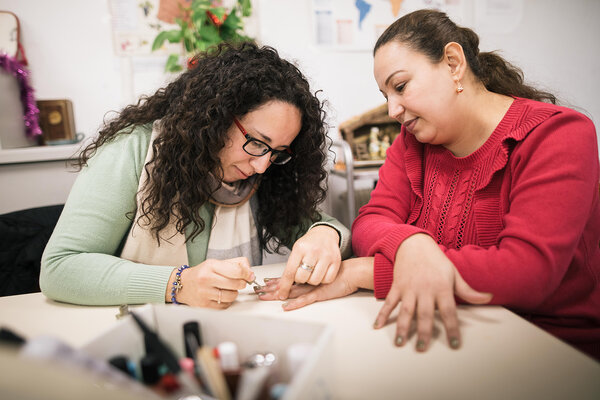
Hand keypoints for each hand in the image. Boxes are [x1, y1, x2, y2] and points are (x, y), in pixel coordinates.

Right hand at [166, 257, 254, 308]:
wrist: (183, 284)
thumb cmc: (202, 273)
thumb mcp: (217, 263)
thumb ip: (236, 264)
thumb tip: (250, 273)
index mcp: (211, 266)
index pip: (236, 270)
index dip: (247, 274)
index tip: (250, 276)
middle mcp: (206, 279)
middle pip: (236, 284)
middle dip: (241, 284)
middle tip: (237, 282)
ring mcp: (204, 293)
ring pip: (232, 296)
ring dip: (233, 293)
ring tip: (227, 289)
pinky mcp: (204, 306)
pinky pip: (225, 305)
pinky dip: (226, 301)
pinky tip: (221, 296)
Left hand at [259, 257, 373, 309]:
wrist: (352, 271)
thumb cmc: (337, 271)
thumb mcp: (320, 270)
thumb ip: (309, 275)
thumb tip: (296, 279)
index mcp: (306, 272)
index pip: (287, 277)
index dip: (275, 281)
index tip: (264, 284)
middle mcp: (307, 277)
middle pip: (285, 283)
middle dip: (270, 288)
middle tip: (257, 291)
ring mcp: (313, 286)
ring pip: (291, 290)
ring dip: (277, 294)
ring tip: (264, 297)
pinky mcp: (320, 293)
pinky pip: (305, 299)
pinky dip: (295, 303)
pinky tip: (286, 306)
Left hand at [276, 225, 341, 299]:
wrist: (325, 234)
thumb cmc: (309, 244)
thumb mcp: (297, 251)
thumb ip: (290, 267)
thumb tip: (279, 287)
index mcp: (300, 248)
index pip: (290, 271)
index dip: (284, 286)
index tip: (281, 294)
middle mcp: (313, 251)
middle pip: (302, 278)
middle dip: (300, 280)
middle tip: (302, 275)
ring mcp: (326, 256)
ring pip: (314, 281)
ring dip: (311, 281)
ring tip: (311, 273)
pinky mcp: (336, 261)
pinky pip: (327, 279)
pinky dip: (322, 280)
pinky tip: (321, 273)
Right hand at [373, 234, 491, 350]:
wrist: (414, 244)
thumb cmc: (436, 261)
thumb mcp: (454, 274)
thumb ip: (469, 291)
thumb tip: (488, 297)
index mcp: (442, 287)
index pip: (449, 311)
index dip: (452, 328)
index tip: (454, 344)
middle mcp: (425, 289)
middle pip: (425, 314)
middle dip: (424, 332)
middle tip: (422, 349)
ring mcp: (409, 288)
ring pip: (405, 311)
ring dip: (402, 327)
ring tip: (400, 343)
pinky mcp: (396, 286)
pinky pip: (388, 302)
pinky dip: (382, 314)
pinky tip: (377, 326)